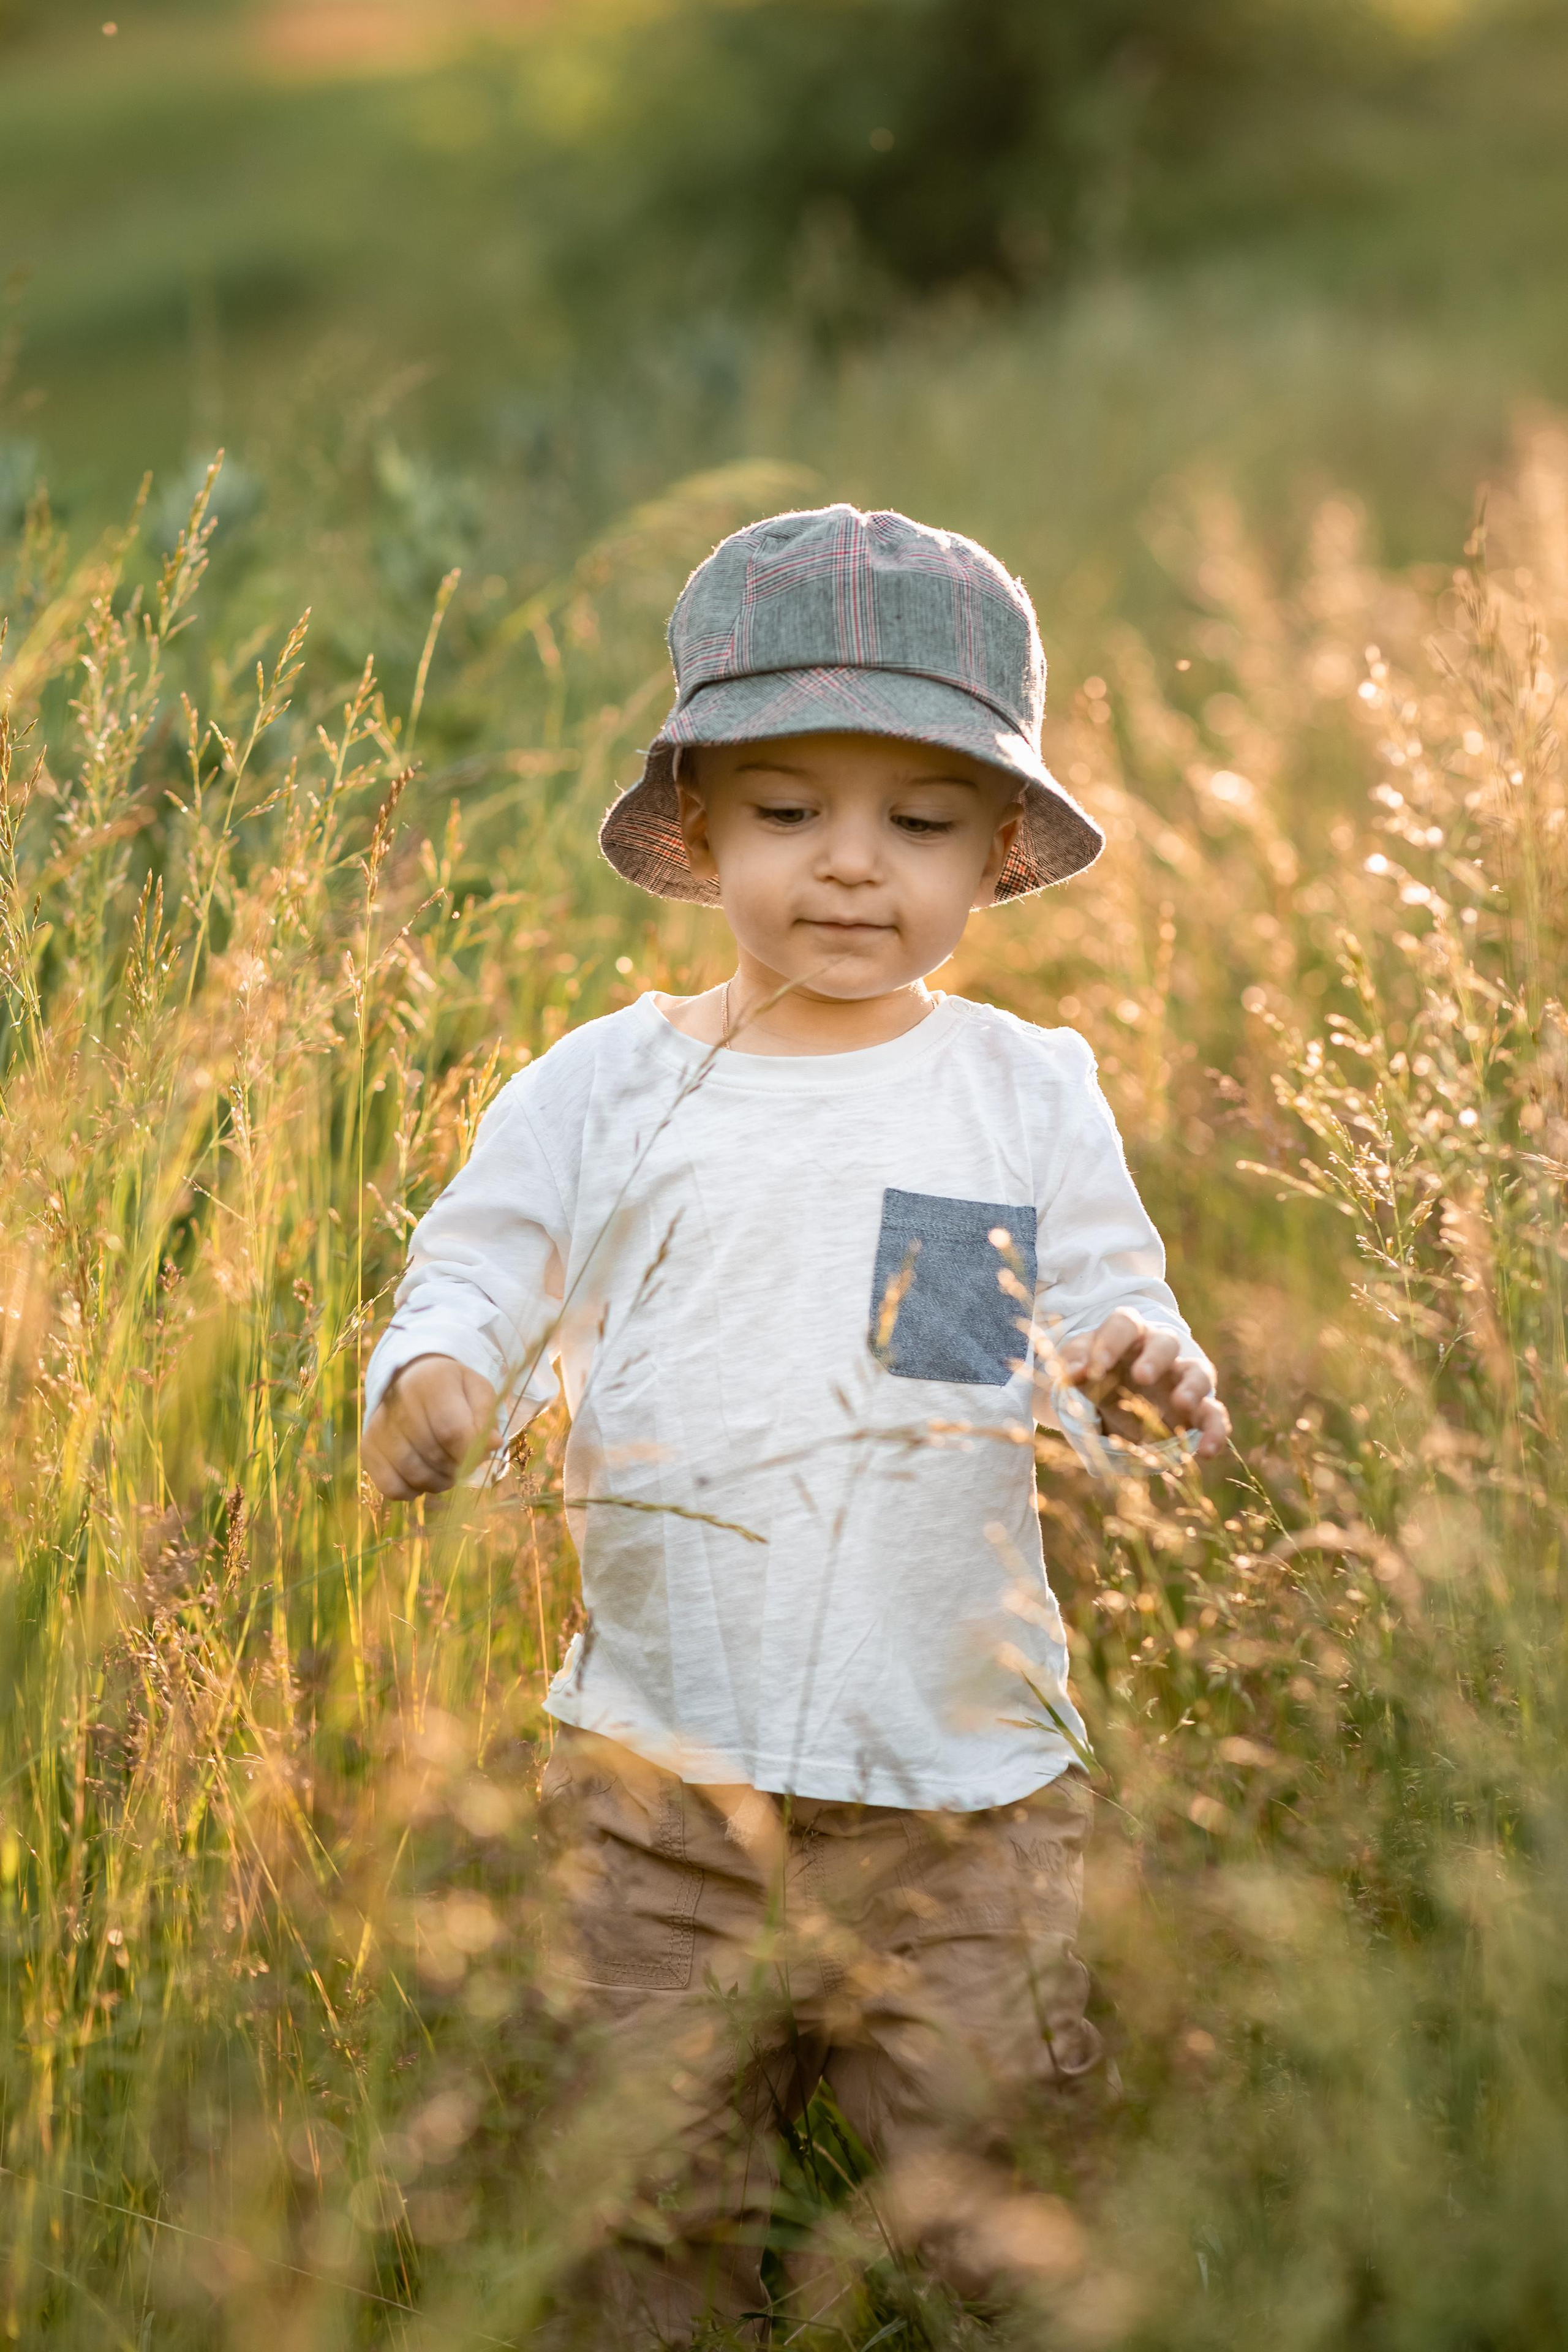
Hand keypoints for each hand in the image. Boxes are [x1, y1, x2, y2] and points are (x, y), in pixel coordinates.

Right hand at [362, 1355, 498, 1498]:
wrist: (413, 1383)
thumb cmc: (453, 1390)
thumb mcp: (478, 1392)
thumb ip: (486, 1417)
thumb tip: (494, 1444)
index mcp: (431, 1382)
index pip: (452, 1431)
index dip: (470, 1452)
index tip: (478, 1454)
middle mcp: (398, 1403)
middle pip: (434, 1456)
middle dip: (457, 1468)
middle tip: (463, 1461)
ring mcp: (379, 1427)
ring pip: (414, 1475)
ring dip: (438, 1482)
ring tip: (446, 1469)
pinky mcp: (368, 1448)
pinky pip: (391, 1487)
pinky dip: (412, 1491)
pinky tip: (423, 1476)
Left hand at [1052, 1313, 1230, 1461]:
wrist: (1118, 1393)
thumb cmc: (1100, 1370)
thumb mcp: (1080, 1363)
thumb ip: (1075, 1362)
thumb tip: (1074, 1374)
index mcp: (1130, 1333)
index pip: (1125, 1325)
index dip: (1111, 1342)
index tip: (1095, 1368)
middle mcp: (1161, 1350)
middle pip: (1166, 1342)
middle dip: (1156, 1358)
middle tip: (1142, 1376)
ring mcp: (1183, 1378)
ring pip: (1199, 1373)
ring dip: (1193, 1387)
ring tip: (1181, 1403)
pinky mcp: (1198, 1408)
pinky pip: (1214, 1415)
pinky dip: (1214, 1431)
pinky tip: (1205, 1452)